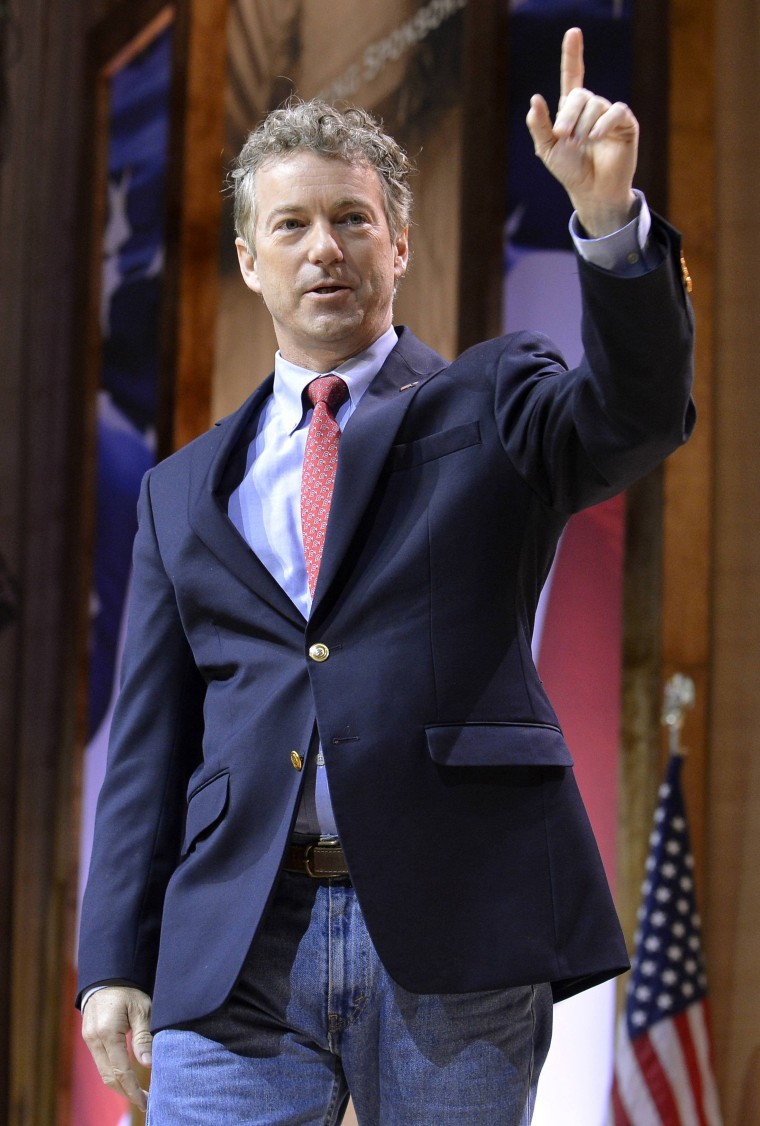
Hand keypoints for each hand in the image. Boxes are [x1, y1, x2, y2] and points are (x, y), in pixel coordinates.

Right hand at [81, 985, 152, 1110]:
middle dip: (126, 1092)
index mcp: (107, 1032)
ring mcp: (89, 1039)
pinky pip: (101, 1063)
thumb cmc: (128, 989)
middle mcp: (94, 1039)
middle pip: (109, 1076)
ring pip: (103, 1072)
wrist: (108, 974)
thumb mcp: (142, 1009)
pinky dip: (113, 1074)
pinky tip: (126, 1078)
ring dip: (119, 1086)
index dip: (132, 1089)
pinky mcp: (89, 1038)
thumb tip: (149, 1063)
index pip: (120, 1070)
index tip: (145, 1101)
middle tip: (145, 1101)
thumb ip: (143, 1037)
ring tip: (138, 1094)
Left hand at [526, 27, 638, 236]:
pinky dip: (604, 122)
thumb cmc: (570, 172)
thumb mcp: (548, 150)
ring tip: (579, 144)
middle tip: (563, 137)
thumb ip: (540, 126)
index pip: (572, 76)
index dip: (572, 55)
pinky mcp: (625, 124)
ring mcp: (609, 115)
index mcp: (571, 110)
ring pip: (595, 104)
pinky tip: (595, 137)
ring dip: (583, 125)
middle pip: (579, 95)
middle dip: (568, 115)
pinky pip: (616, 111)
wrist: (592, 192)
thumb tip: (536, 99)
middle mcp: (591, 108)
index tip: (573, 32)